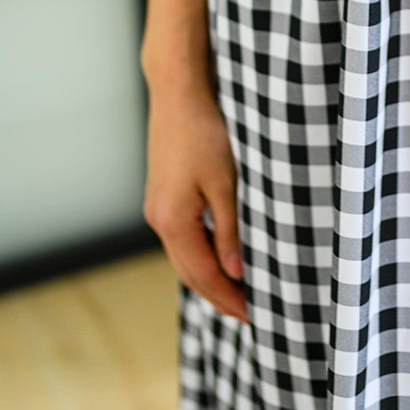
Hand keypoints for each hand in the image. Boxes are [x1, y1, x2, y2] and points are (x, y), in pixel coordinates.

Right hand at [142, 74, 248, 323]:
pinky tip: (219, 257)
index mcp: (173, 221)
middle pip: (189, 272)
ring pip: (183, 257)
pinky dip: (200, 255)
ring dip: (208, 278)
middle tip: (248, 314)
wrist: (177, 94)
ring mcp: (157, 208)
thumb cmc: (204, 132)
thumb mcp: (224, 182)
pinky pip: (181, 238)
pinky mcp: (162, 196)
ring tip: (238, 293)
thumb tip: (236, 271)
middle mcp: (158, 220)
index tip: (253, 316)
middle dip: (218, 295)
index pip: (202, 275)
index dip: (227, 297)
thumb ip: (229, 229)